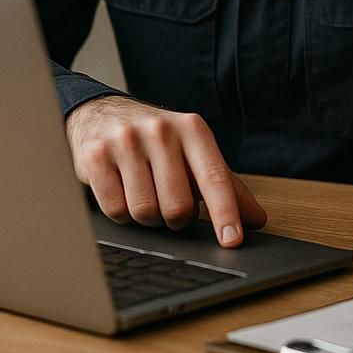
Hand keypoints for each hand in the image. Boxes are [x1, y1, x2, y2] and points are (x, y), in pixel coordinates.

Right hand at [64, 96, 266, 247]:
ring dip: (147, 216)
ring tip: (144, 193)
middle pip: (178, 206)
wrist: (102, 112)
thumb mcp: (193, 153)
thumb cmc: (156, 141)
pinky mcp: (96, 157)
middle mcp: (161, 131)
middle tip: (169, 202)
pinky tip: (122, 191)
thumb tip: (256, 220)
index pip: (215, 178)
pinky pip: (115, 209)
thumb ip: (226, 186)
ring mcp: (126, 142)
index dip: (225, 213)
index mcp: (193, 129)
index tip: (232, 240)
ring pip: (145, 212)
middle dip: (176, 218)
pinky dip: (121, 213)